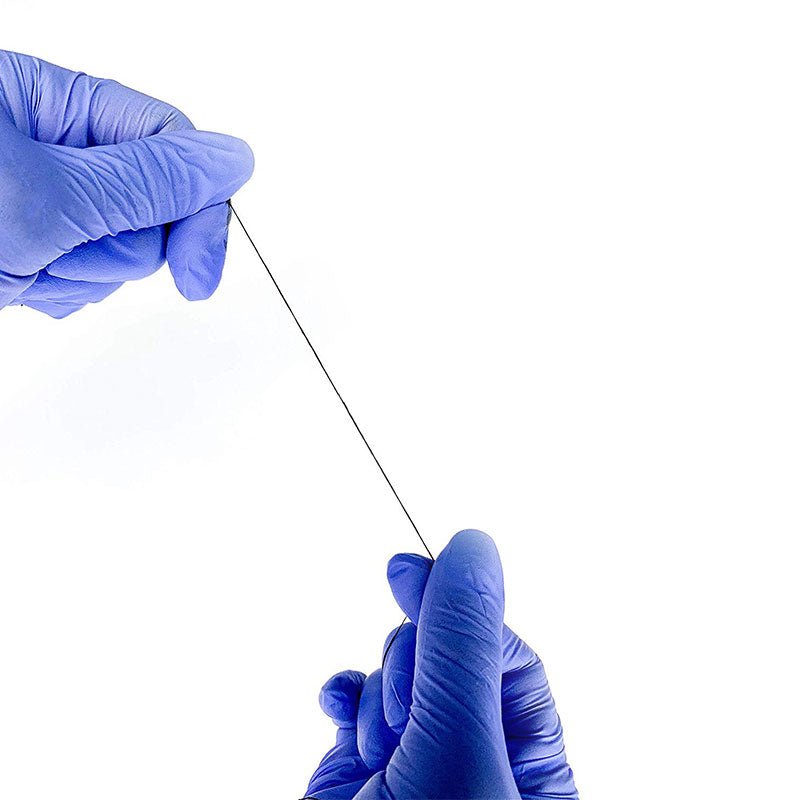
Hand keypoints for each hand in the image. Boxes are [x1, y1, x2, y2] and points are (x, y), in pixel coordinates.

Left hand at [0, 50, 253, 317]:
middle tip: (60, 250)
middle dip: (116, 245)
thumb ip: (149, 182)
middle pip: (148, 204)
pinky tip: (14, 279)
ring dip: (80, 272)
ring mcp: (40, 198)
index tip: (198, 269)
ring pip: (119, 249)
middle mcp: (48, 144)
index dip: (194, 206)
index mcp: (47, 100)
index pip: (164, 139)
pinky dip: (57, 290)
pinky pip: (84, 276)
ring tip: (21, 265)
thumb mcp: (48, 196)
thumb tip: (231, 162)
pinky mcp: (30, 244)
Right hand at [305, 530, 578, 799]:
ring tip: (381, 750)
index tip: (412, 570)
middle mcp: (471, 751)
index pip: (503, 651)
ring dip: (378, 699)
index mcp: (527, 758)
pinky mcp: (359, 764)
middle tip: (408, 700)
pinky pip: (352, 701)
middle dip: (412, 666)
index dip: (461, 610)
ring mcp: (413, 755)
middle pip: (442, 652)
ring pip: (394, 673)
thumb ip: (461, 647)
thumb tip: (472, 550)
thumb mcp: (459, 744)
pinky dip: (344, 697)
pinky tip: (341, 709)